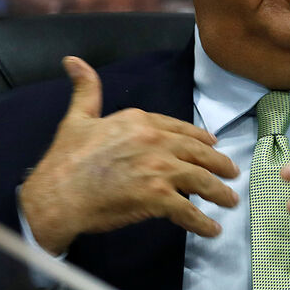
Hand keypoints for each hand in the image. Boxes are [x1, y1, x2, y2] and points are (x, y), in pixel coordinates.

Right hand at [19, 56, 239, 254]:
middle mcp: (154, 141)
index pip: (178, 128)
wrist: (58, 194)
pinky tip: (212, 228)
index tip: (212, 144)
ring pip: (200, 180)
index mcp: (139, 120)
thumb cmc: (66, 158)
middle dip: (219, 163)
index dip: (199, 138)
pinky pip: (188, 211)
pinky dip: (203, 222)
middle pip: (197, 152)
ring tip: (230, 200)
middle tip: (232, 172)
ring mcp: (158, 169)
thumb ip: (86, 89)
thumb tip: (73, 60)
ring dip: (219, 192)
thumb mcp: (78, 117)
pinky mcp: (157, 197)